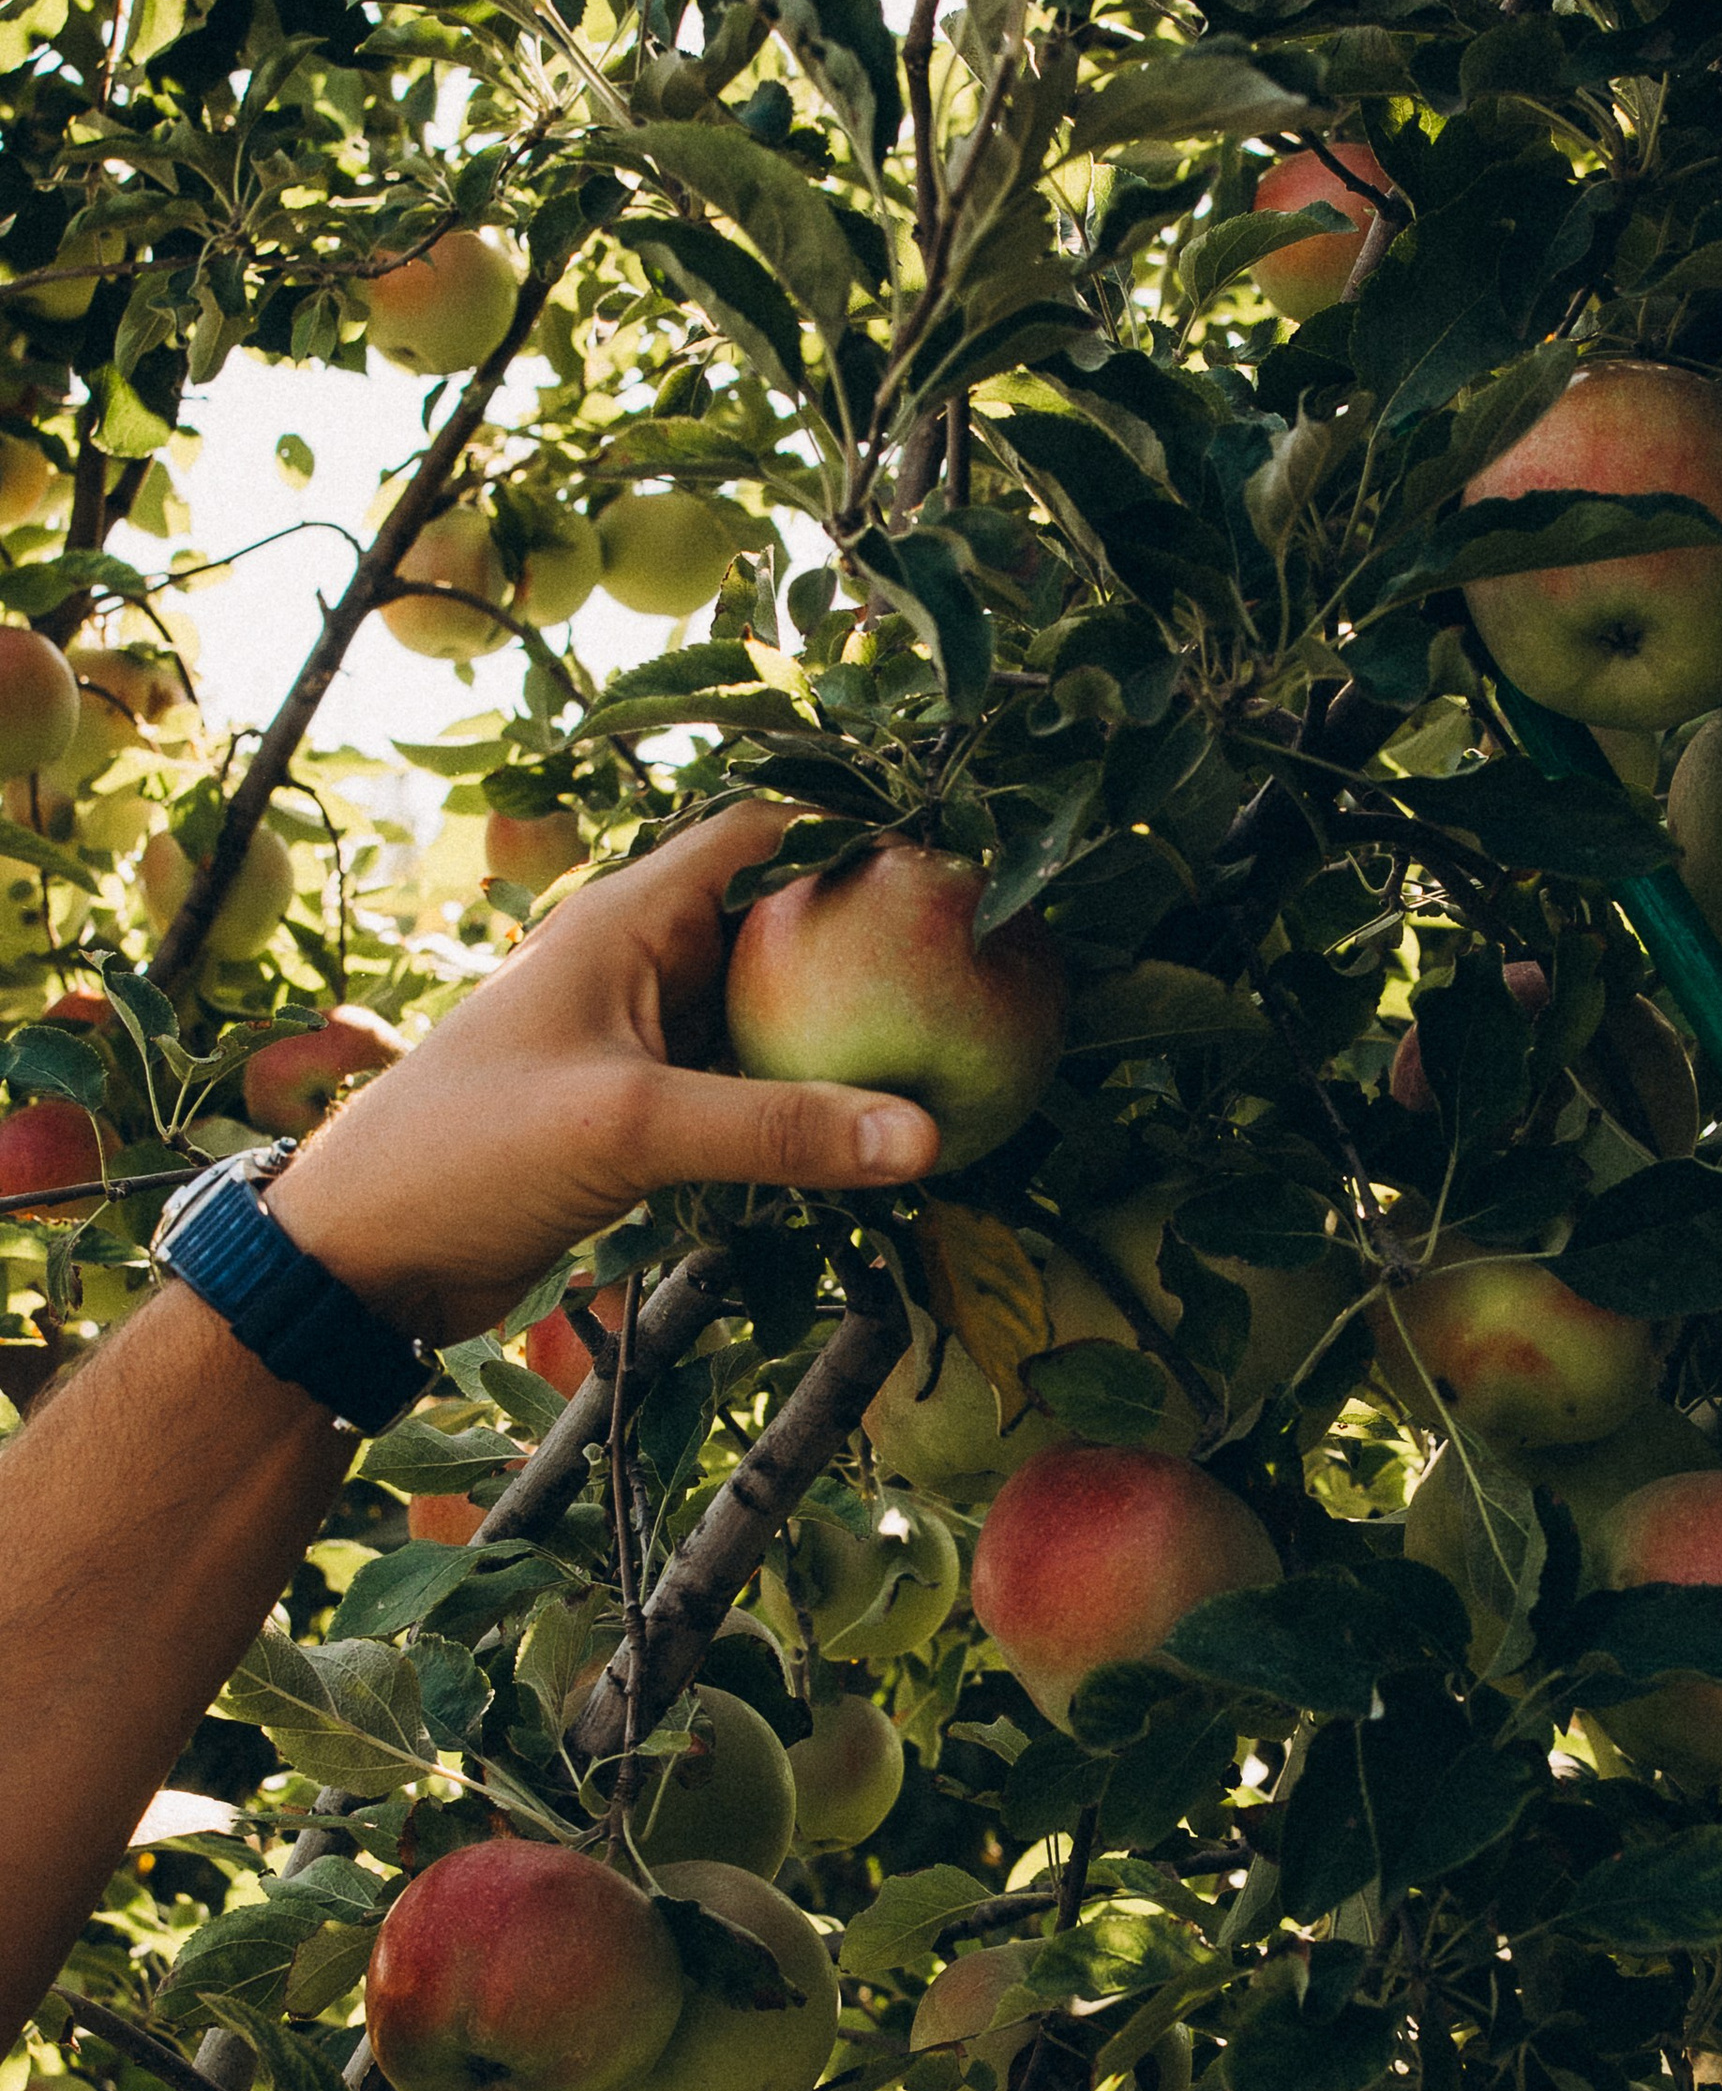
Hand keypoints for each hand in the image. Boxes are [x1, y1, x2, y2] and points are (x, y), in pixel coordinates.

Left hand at [265, 807, 938, 1342]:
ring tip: (965, 1048)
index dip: (862, 836)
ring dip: (851, 1035)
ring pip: (776, 1017)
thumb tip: (924, 1136)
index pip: (769, 835)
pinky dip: (813, 1109)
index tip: (963, 871)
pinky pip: (753, 1093)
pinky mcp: (646, 1116)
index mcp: (630, 917)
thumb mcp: (628, 1128)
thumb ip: (777, 1129)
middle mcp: (645, 963)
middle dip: (878, 942)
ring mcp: (647, 1041)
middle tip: (990, 969)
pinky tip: (880, 1137)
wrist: (363, 1256)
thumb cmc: (467, 1153)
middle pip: (786, 927)